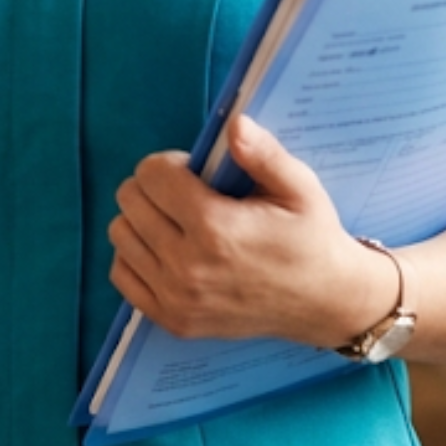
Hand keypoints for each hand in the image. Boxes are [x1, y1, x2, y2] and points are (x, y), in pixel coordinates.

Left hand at [106, 115, 394, 347]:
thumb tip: (235, 124)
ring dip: (142, 220)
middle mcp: (188, 266)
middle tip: (186, 194)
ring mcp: (177, 298)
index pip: (151, 175)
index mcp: (215, 228)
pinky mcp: (173, 321)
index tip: (195, 172)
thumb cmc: (311, 239)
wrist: (325, 303)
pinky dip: (136, 256)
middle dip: (153, 187)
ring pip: (120, 235)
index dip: (170, 164)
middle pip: (130, 201)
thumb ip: (262, 153)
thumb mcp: (298, 188)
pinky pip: (122, 275)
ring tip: (177, 221)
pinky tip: (167, 250)